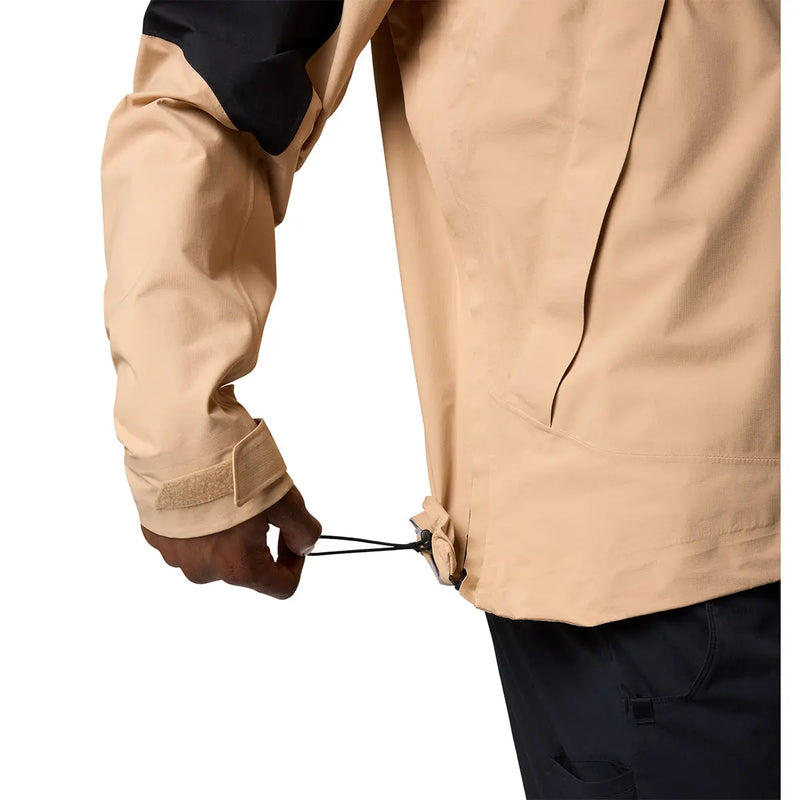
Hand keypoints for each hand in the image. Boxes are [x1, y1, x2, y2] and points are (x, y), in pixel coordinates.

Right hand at [141, 486, 321, 597]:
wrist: (177, 441)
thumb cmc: (232, 470)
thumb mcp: (285, 498)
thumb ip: (303, 530)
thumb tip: (304, 546)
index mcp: (239, 567)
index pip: (282, 587)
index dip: (295, 561)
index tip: (292, 534)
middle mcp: (204, 570)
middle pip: (245, 566)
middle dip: (257, 539)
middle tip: (258, 501)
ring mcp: (175, 555)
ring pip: (214, 551)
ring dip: (226, 529)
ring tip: (225, 492)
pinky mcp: (155, 535)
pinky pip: (185, 536)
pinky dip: (198, 520)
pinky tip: (201, 491)